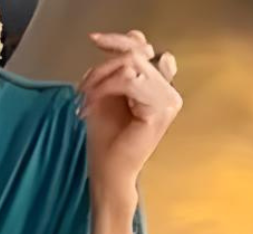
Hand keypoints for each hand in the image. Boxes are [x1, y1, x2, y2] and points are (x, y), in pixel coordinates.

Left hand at [76, 29, 180, 202]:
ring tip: (86, 98)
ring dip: (101, 78)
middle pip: (136, 52)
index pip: (143, 47)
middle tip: (83, 88)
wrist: (108, 174)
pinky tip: (92, 104)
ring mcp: (168, 100)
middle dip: (103, 67)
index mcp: (158, 85)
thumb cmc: (107, 141)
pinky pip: (129, 80)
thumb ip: (115, 69)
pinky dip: (105, 88)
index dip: (118, 41)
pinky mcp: (160, 109)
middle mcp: (169, 90)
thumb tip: (115, 45)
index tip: (94, 40)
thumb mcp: (107, 95)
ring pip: (132, 64)